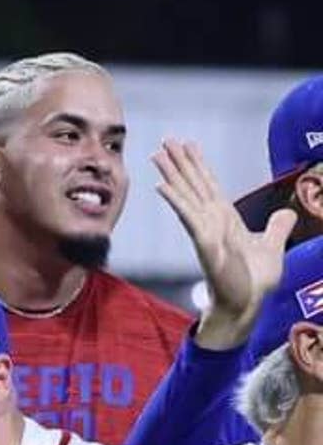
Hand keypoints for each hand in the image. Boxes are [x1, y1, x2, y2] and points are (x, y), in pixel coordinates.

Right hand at [153, 138, 295, 349]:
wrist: (248, 305)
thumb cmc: (254, 282)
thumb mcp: (273, 245)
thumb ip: (278, 227)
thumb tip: (286, 211)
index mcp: (226, 219)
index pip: (209, 185)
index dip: (199, 164)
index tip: (187, 146)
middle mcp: (212, 221)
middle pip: (193, 184)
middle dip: (180, 162)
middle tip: (166, 140)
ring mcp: (205, 231)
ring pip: (187, 194)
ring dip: (172, 173)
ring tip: (158, 153)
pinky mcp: (204, 242)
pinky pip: (188, 216)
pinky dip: (176, 199)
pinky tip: (162, 185)